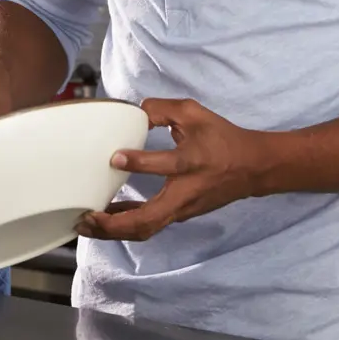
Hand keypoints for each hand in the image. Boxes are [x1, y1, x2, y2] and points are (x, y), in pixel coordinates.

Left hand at [76, 98, 275, 241]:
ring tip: (85, 224)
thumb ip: (164, 109)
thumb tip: (135, 110)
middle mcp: (186, 192)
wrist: (253, 167)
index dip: (139, 162)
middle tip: (85, 218)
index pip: (166, 165)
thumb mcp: (196, 114)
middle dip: (114, 225)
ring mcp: (182, 209)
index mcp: (193, 162)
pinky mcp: (179, 214)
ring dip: (114, 230)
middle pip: (149, 220)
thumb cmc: (222, 139)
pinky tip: (104, 218)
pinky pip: (149, 224)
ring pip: (146, 228)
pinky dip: (125, 224)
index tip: (114, 157)